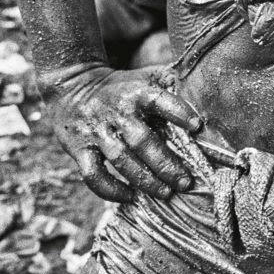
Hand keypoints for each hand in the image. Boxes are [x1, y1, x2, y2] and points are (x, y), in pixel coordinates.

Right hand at [38, 63, 202, 200]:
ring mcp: (97, 132)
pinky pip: (93, 175)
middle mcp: (117, 113)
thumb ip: (169, 83)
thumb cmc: (120, 87)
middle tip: (186, 181)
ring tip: (166, 193)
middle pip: (143, 141)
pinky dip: (110, 190)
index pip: (160, 100)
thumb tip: (201, 90)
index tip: (198, 126)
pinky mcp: (79, 149)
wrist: (72, 86)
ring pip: (121, 161)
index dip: (179, 112)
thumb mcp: (143, 76)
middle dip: (166, 164)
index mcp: (137, 92)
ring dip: (145, 180)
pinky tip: (130, 197)